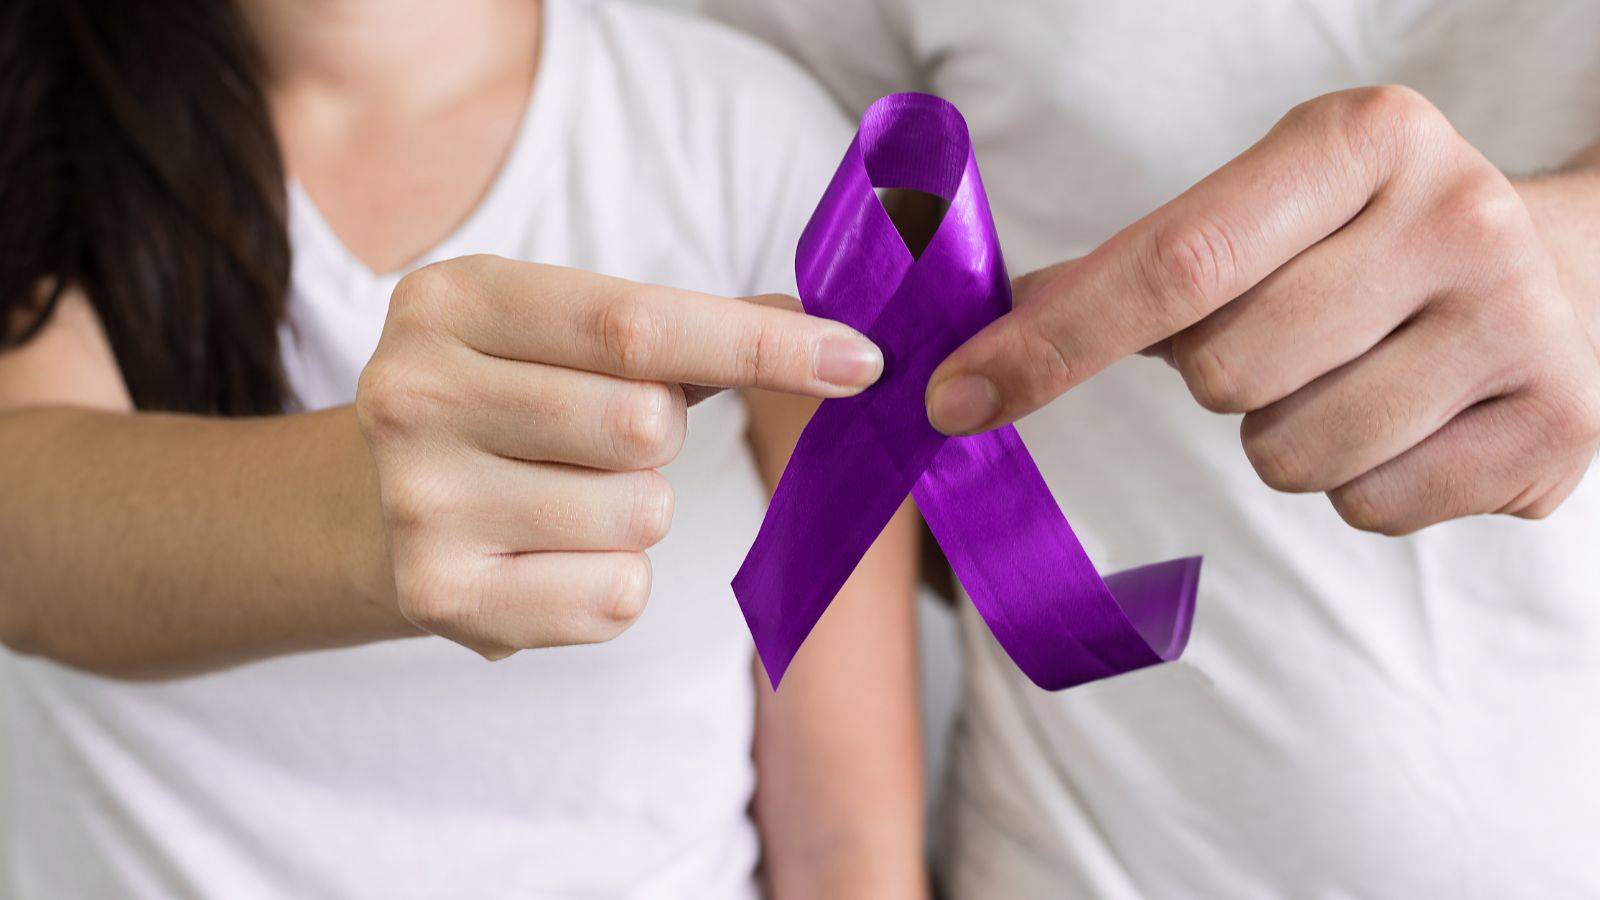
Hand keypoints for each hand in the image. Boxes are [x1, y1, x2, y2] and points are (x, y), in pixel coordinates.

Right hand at [356, 255, 882, 657]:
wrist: (363, 506)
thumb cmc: (506, 402)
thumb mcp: (565, 335)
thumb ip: (693, 329)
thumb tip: (833, 333)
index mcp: (453, 300)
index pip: (636, 322)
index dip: (761, 344)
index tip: (860, 360)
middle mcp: (416, 393)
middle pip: (643, 422)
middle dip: (661, 435)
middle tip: (602, 437)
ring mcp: (420, 502)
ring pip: (641, 514)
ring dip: (637, 511)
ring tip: (562, 498)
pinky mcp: (442, 596)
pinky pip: (617, 595)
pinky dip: (614, 579)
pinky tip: (548, 554)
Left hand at [927, 86, 1599, 534]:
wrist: (1564, 274)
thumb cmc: (1365, 243)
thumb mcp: (1263, 212)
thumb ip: (1125, 273)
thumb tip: (976, 350)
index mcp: (1361, 140)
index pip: (1174, 263)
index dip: (1052, 343)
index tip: (954, 398)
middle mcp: (1455, 217)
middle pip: (1225, 373)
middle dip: (1219, 379)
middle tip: (1288, 335)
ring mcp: (1519, 326)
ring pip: (1291, 455)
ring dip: (1287, 436)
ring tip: (1356, 374)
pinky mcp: (1555, 432)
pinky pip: (1369, 510)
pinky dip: (1361, 483)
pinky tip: (1413, 419)